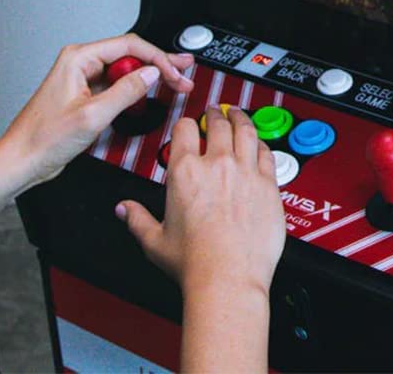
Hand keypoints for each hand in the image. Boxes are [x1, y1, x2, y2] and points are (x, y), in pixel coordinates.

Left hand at [0, 34, 193, 194]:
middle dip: (158, 63)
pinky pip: (115, 85)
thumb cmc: (42, 139)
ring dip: (149, 77)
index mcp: (78, 58)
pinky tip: (149, 93)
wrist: (21, 160)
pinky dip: (135, 89)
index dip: (157, 59)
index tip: (174, 73)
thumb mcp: (92, 115)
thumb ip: (125, 92)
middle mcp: (80, 63)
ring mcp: (82, 80)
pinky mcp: (85, 96)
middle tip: (183, 70)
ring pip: (124, 70)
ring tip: (173, 81)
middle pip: (129, 55)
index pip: (129, 47)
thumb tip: (150, 74)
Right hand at [117, 107, 285, 299]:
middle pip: (217, 123)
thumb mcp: (155, 241)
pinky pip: (267, 154)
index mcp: (185, 171)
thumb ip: (137, 219)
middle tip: (215, 112)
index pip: (184, 128)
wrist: (228, 280)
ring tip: (238, 114)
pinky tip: (260, 144)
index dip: (185, 124)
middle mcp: (216, 165)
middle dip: (214, 114)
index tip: (188, 126)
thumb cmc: (194, 264)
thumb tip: (124, 210)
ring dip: (240, 118)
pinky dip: (262, 144)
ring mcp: (245, 172)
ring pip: (245, 131)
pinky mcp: (268, 186)